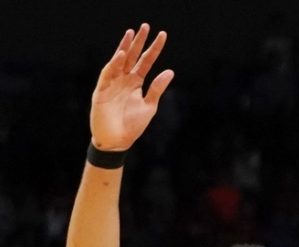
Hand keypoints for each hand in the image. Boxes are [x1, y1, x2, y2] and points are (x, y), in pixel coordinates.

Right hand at [90, 24, 173, 151]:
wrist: (117, 141)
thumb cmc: (132, 125)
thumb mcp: (149, 106)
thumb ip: (158, 88)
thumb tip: (170, 71)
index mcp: (136, 82)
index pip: (146, 61)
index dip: (154, 49)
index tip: (162, 35)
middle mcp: (124, 79)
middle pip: (132, 56)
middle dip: (138, 42)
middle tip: (146, 26)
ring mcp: (113, 83)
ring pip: (119, 61)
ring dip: (124, 47)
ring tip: (131, 33)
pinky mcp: (102, 90)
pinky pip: (108, 74)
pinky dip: (114, 64)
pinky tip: (121, 54)